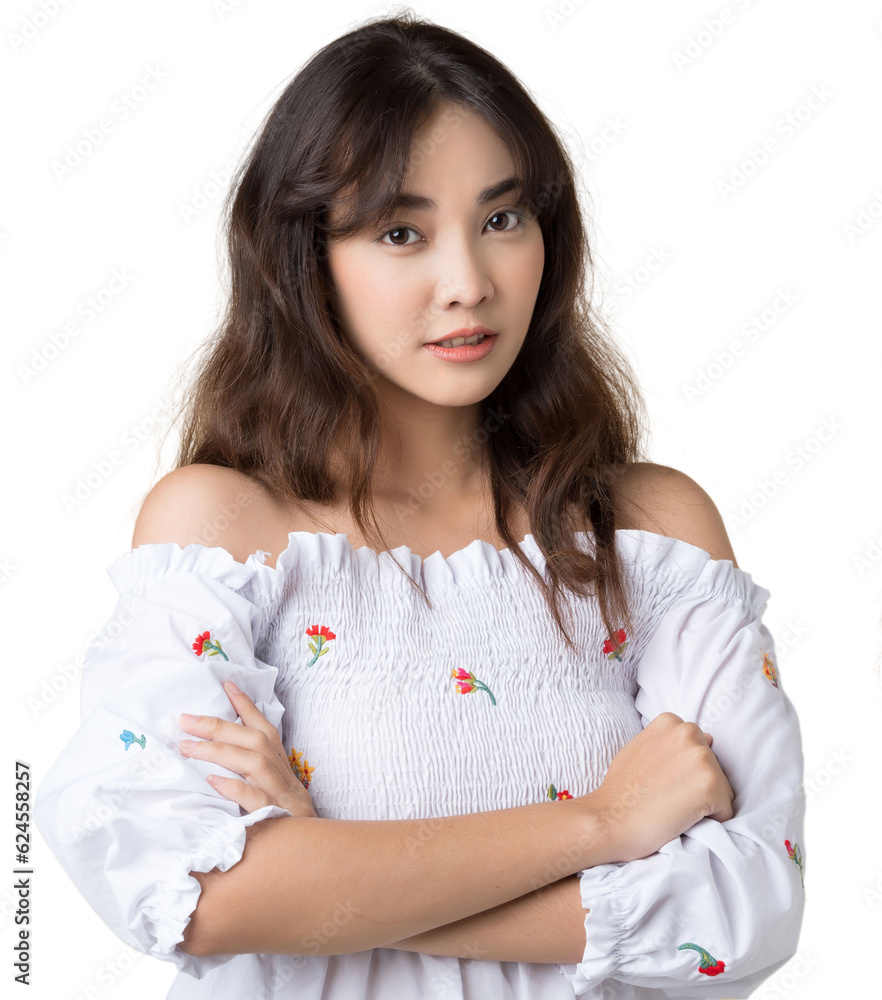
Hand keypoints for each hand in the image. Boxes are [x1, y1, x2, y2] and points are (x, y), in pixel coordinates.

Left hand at [178, 679, 316, 818]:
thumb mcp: (273, 793)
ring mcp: (283, 796)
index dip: (247, 705)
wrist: (318, 857)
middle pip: (255, 740)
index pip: (264, 728)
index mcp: (281, 766)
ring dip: (219, 751)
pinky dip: (235, 788)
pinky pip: (257, 800)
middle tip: (185, 720)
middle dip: (219, 726)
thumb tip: (217, 758)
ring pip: (255, 763)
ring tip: (187, 747)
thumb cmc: (286, 823)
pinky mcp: (279, 819)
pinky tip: (212, 782)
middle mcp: (284, 774)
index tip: (226, 684)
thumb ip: (251, 774)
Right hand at [587, 712, 733, 864]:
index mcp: (670, 721)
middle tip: (667, 798)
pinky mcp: (710, 785)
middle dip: (698, 785)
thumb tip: (709, 739)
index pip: (699, 749)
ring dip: (705, 804)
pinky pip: (726, 811)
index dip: (684, 773)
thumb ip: (668, 742)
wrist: (608, 819)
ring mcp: (700, 757)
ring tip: (673, 808)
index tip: (664, 783)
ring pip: (723, 789)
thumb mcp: (640, 749)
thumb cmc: (620, 790)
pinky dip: (712, 822)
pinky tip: (682, 819)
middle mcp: (688, 732)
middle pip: (714, 767)